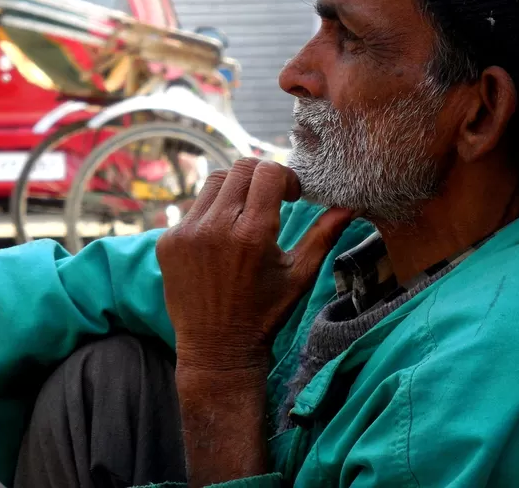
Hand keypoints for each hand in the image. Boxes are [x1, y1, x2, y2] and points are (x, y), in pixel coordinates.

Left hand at [156, 158, 357, 373]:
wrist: (217, 350)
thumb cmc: (265, 313)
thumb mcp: (299, 275)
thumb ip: (324, 234)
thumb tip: (351, 205)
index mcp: (252, 233)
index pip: (267, 172)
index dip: (285, 178)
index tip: (290, 196)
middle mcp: (215, 227)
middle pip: (240, 169)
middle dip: (260, 178)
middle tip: (270, 200)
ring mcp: (186, 233)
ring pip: (214, 182)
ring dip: (234, 190)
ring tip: (244, 216)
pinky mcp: (167, 242)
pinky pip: (193, 208)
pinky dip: (211, 213)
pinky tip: (221, 239)